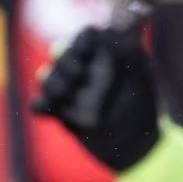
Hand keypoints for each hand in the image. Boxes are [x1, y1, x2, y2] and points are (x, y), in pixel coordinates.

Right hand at [33, 23, 162, 172]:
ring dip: (51, 84)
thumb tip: (94, 31)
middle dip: (64, 64)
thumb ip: (118, 47)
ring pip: (46, 76)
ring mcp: (74, 93)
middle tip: (77, 78)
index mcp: (108, 56)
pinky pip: (39, 104)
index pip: (86, 36)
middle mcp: (89, 71)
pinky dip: (41, 106)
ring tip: (65, 97)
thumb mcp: (136, 72)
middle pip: (61, 53)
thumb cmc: (143, 109)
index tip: (86, 54)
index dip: (81, 42)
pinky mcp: (62, 114)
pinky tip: (48, 111)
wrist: (137, 150)